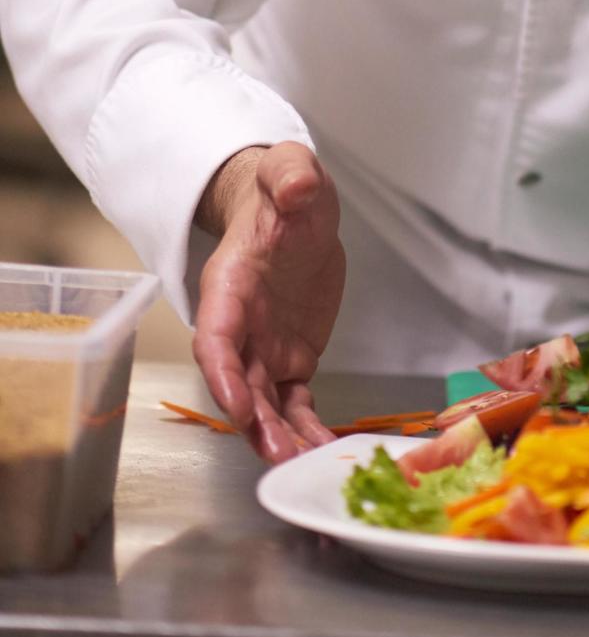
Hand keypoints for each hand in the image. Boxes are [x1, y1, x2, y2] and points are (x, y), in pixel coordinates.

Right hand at [192, 141, 345, 463]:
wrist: (294, 209)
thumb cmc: (284, 191)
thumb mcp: (289, 170)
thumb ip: (290, 176)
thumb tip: (297, 187)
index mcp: (229, 284)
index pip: (217, 336)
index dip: (223, 372)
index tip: (237, 405)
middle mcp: (242, 325)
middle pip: (239, 383)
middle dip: (254, 423)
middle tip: (280, 455)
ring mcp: (265, 347)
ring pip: (265, 404)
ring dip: (279, 436)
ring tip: (302, 465)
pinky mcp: (292, 360)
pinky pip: (296, 402)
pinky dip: (307, 428)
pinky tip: (323, 451)